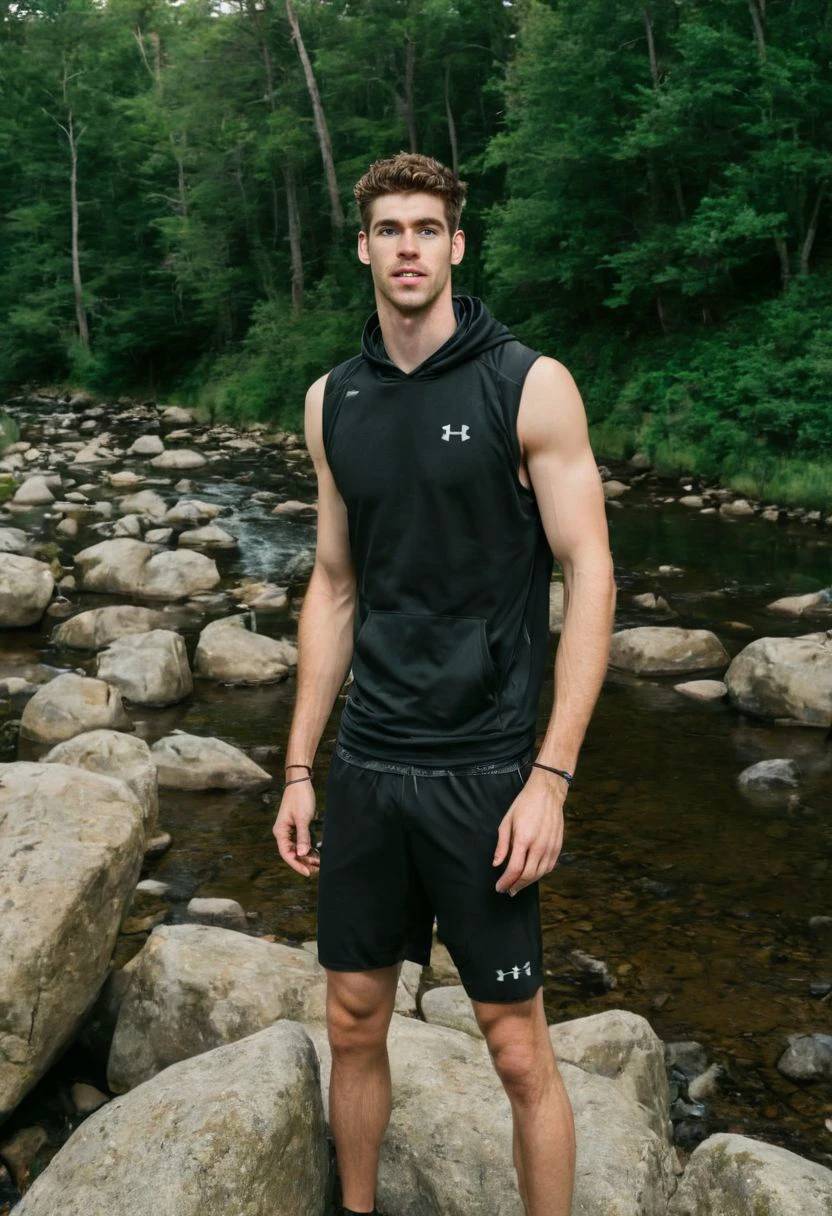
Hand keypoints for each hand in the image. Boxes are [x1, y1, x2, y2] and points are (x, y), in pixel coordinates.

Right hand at [273, 778, 319, 877]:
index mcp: (280, 832)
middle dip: (304, 862)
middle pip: (292, 853)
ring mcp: (289, 831)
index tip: (308, 872)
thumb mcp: (303, 818)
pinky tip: (316, 854)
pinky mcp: (296, 827)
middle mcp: (283, 833)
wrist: (300, 782)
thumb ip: (303, 837)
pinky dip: (308, 848)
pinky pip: (301, 842)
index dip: (297, 864)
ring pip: (297, 849)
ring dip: (307, 856)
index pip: (287, 854)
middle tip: (317, 870)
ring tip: (319, 864)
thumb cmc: (300, 798)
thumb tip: (302, 853)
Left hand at [493, 769, 565, 895]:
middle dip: (516, 886)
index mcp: (523, 839)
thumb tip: (496, 864)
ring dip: (528, 883)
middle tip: (507, 890)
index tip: (499, 887)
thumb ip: (502, 845)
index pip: (514, 869)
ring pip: (540, 874)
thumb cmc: (524, 805)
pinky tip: (532, 875)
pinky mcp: (558, 846)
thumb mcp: (506, 821)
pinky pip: (549, 867)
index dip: (506, 882)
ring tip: (517, 885)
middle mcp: (539, 845)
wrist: (547, 793)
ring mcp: (550, 847)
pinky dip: (539, 874)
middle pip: (528, 875)